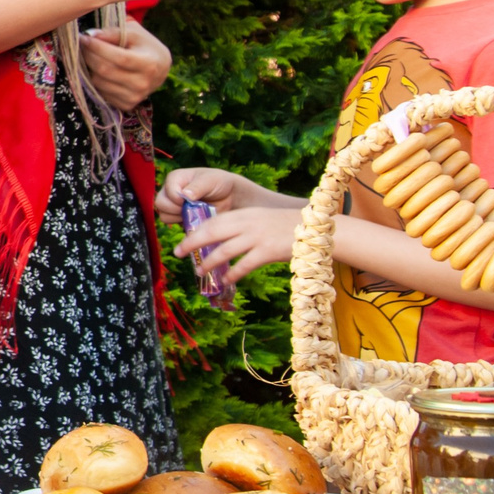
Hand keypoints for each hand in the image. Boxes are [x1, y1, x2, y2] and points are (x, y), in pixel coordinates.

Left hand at [80, 22, 171, 112]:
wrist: (160, 69)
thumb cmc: (145, 47)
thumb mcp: (134, 34)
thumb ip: (113, 33)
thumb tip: (91, 35)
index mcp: (148, 64)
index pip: (119, 57)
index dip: (98, 48)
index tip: (84, 38)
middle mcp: (142, 84)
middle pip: (105, 70)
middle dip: (88, 56)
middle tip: (81, 46)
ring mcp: (134, 97)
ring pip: (98, 82)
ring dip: (88, 68)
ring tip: (87, 56)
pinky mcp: (126, 105)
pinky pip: (100, 92)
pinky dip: (94, 80)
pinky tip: (96, 70)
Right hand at [155, 166, 248, 221]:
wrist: (230, 196)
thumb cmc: (220, 183)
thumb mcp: (211, 180)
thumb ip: (197, 186)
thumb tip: (184, 195)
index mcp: (175, 178)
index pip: (167, 192)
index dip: (178, 199)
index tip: (193, 200)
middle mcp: (170, 191)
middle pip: (160, 204)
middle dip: (176, 209)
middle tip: (193, 208)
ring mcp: (173, 205)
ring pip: (164, 216)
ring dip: (179, 217)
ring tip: (195, 213)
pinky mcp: (178, 217)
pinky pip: (173, 225)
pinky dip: (183, 224)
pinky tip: (195, 219)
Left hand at [174, 200, 295, 280]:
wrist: (316, 229)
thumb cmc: (285, 227)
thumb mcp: (260, 219)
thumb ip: (241, 226)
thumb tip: (219, 240)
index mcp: (244, 213)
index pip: (212, 221)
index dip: (195, 231)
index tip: (182, 239)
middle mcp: (248, 222)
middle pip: (211, 232)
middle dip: (192, 243)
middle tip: (178, 252)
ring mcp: (258, 236)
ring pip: (224, 250)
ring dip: (209, 262)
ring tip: (198, 271)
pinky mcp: (268, 251)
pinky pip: (244, 265)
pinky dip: (232, 273)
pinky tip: (225, 280)